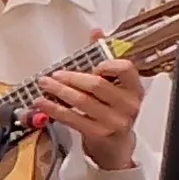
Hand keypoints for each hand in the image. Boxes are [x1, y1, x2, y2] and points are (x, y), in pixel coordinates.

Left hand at [34, 59, 149, 170]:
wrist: (116, 147)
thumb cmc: (114, 112)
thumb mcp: (114, 87)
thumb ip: (105, 58)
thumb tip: (96, 32)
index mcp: (134, 88)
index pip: (125, 69)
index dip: (107, 64)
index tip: (91, 64)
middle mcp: (128, 104)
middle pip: (97, 85)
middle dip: (71, 78)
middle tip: (54, 74)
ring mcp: (115, 121)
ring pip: (82, 101)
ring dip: (59, 91)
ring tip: (44, 85)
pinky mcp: (99, 134)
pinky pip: (73, 118)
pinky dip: (55, 109)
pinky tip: (44, 104)